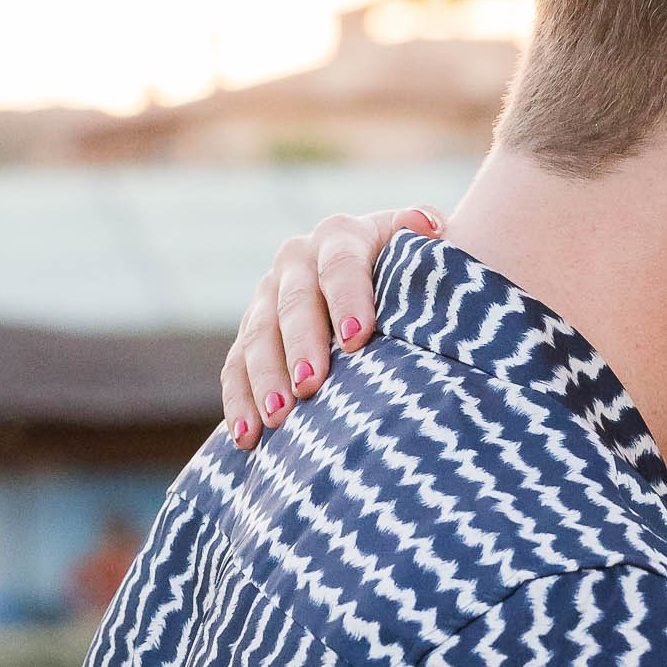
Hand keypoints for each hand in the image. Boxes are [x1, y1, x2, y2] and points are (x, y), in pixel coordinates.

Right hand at [220, 202, 444, 448]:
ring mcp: (269, 296)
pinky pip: (236, 366)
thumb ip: (426, 247)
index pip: (341, 264)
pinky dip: (240, 402)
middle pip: (294, 303)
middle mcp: (299, 259)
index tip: (357, 339)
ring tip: (278, 418)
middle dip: (300, 346)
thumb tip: (430, 229)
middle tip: (310, 386)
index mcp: (342, 237)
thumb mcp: (424, 257)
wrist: (384, 283)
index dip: (347, 299)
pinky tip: (247, 436)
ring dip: (265, 379)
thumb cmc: (416, 279)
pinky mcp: (253, 333)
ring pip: (258, 336)